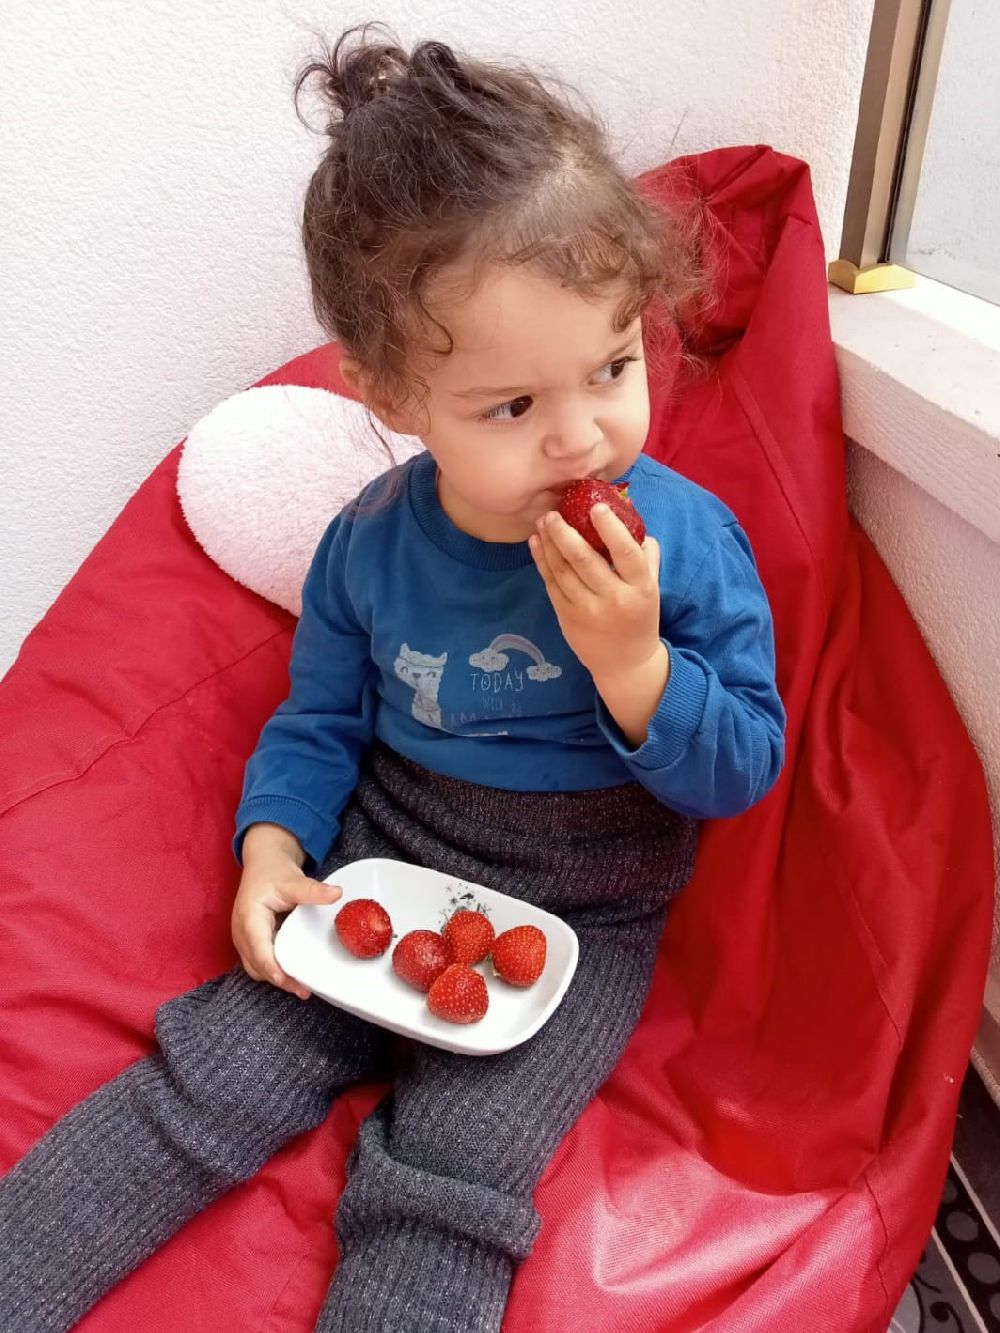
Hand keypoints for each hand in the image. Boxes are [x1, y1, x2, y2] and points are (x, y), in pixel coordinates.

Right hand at [231, 849, 341, 1000]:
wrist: (262, 864)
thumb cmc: (273, 872)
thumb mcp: (293, 879)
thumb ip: (313, 890)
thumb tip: (337, 893)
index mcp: (249, 916)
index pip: (259, 948)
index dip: (272, 967)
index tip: (287, 981)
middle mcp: (241, 931)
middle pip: (257, 964)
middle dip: (279, 979)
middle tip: (304, 989)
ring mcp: (243, 938)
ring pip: (256, 967)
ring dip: (276, 977)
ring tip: (301, 987)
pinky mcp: (250, 941)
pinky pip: (259, 962)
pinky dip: (273, 970)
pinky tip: (292, 973)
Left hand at [529, 502, 661, 680]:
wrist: (625, 664)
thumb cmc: (640, 618)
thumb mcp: (652, 588)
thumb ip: (645, 556)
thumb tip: (631, 520)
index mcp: (640, 588)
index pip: (625, 553)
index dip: (610, 528)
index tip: (596, 507)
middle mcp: (613, 599)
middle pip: (584, 560)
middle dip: (564, 533)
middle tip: (553, 513)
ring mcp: (587, 610)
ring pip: (563, 571)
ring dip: (549, 544)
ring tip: (542, 523)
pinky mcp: (567, 618)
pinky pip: (552, 585)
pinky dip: (542, 562)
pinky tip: (537, 544)